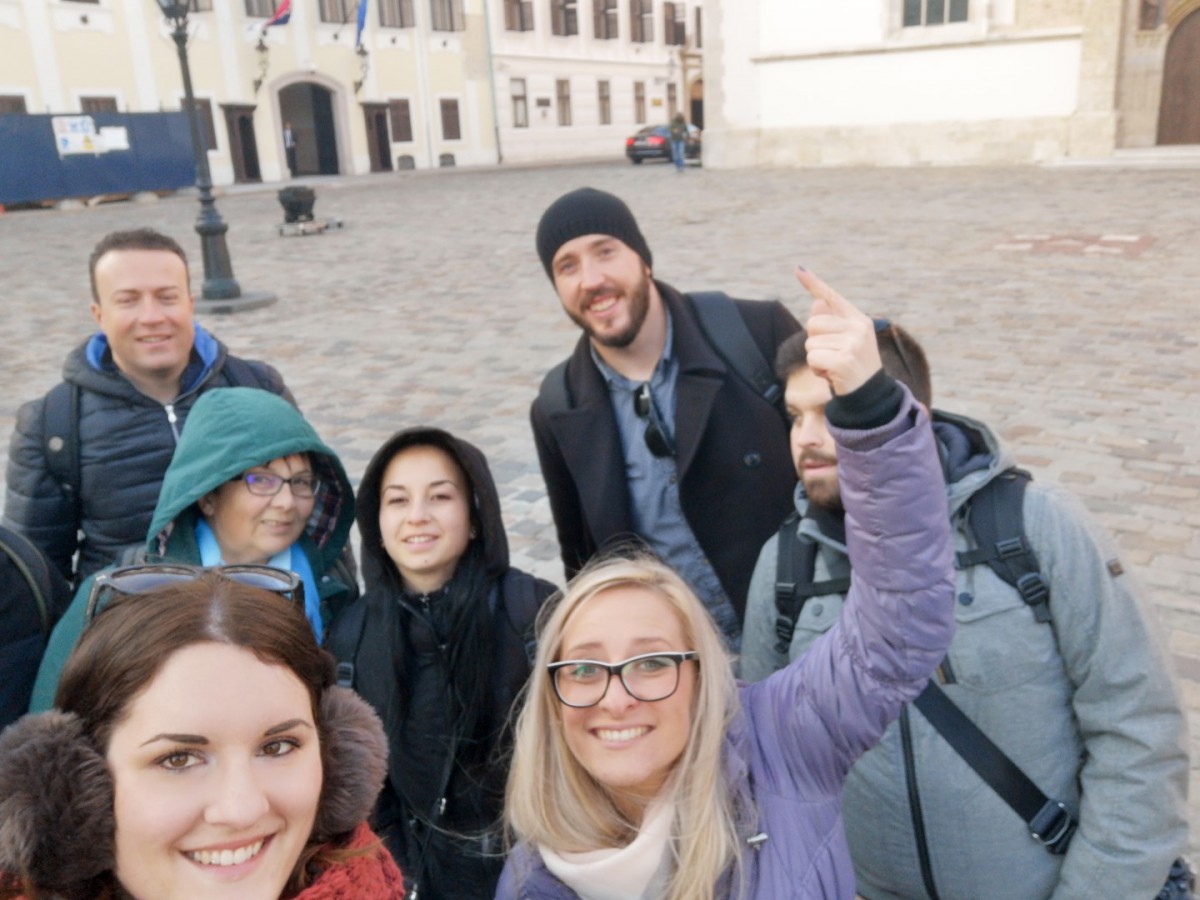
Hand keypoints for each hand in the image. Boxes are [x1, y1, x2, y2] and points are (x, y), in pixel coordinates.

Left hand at [796, 267, 881, 395]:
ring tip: (834, 366)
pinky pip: (812, 358)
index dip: (813, 283)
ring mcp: (853, 343)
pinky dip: (817, 370)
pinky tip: (832, 375)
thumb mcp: (843, 341)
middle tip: (832, 356)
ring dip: (816, 359)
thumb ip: (830, 322)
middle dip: (815, 342)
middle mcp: (858, 327)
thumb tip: (816, 301)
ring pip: (810, 343)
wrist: (869, 395)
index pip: (831, 297)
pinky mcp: (844, 360)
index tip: (798, 269)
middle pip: (813, 323)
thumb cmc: (852, 366)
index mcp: (858, 319)